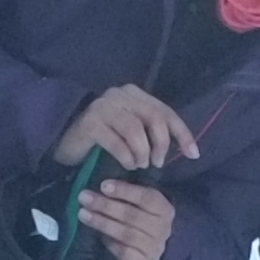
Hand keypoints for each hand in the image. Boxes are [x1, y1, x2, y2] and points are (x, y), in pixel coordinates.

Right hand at [52, 84, 198, 173]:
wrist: (66, 143)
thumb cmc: (103, 141)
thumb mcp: (133, 135)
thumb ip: (153, 134)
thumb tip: (185, 149)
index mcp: (134, 94)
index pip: (166, 112)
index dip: (183, 134)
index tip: (194, 155)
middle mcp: (120, 95)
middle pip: (154, 117)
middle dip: (161, 145)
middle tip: (157, 163)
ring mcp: (103, 106)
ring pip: (135, 129)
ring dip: (142, 152)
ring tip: (139, 164)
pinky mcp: (90, 122)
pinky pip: (116, 141)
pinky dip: (126, 156)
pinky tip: (127, 165)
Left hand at [77, 179, 174, 259]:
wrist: (147, 254)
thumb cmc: (138, 223)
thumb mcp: (137, 206)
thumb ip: (125, 197)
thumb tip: (101, 187)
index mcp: (164, 209)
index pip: (146, 197)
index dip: (124, 191)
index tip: (103, 185)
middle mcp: (163, 228)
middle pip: (132, 215)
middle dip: (105, 205)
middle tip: (84, 197)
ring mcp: (155, 248)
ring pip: (126, 234)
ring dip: (102, 222)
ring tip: (83, 214)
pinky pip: (124, 252)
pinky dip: (109, 243)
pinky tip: (97, 235)